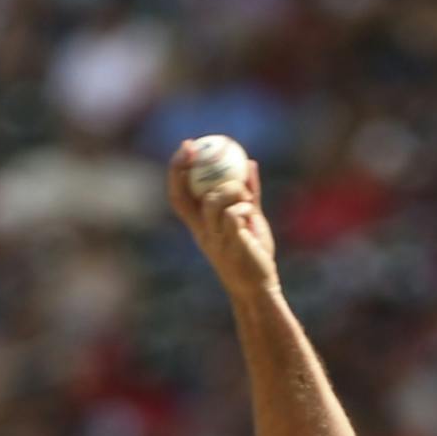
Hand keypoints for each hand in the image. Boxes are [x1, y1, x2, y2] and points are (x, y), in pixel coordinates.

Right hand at [167, 141, 278, 300]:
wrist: (259, 288)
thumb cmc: (254, 254)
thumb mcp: (249, 219)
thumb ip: (249, 194)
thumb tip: (249, 164)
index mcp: (200, 227)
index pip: (179, 197)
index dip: (177, 171)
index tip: (187, 147)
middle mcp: (202, 232)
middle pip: (185, 197)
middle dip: (184, 168)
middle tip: (197, 148)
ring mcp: (215, 240)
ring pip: (212, 202)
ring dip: (232, 190)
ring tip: (246, 197)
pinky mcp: (232, 245)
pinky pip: (233, 216)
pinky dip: (244, 208)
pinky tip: (251, 214)